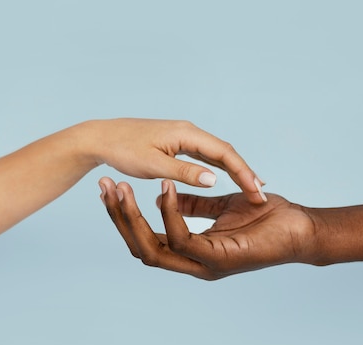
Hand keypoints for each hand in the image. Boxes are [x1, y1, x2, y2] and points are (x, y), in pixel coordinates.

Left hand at [79, 119, 266, 203]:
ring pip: (216, 154)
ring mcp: (183, 137)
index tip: (257, 191)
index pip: (224, 153)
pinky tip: (226, 178)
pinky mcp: (176, 144)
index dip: (243, 172)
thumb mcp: (153, 164)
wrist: (100, 138)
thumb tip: (214, 179)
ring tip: (252, 187)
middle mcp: (188, 132)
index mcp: (186, 134)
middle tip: (262, 193)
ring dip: (234, 170)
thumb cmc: (123, 150)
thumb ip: (184, 172)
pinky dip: (218, 168)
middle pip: (225, 152)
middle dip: (245, 172)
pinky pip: (204, 156)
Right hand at [99, 177, 314, 279]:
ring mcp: (204, 265)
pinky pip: (182, 238)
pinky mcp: (218, 259)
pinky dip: (170, 213)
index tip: (110, 190)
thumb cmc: (268, 218)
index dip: (123, 217)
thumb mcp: (223, 206)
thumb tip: (166, 195)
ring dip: (133, 218)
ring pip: (153, 248)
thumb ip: (194, 204)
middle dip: (118, 218)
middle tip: (104, 187)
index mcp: (191, 253)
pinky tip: (165, 187)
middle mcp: (192, 263)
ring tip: (122, 188)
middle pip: (140, 248)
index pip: (145, 240)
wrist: (302, 229)